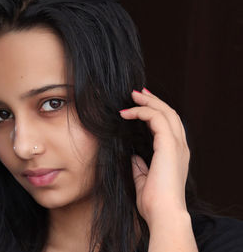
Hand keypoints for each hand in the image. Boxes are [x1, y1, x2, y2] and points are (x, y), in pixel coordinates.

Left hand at [119, 88, 189, 227]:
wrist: (163, 214)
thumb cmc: (154, 202)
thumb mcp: (144, 180)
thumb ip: (141, 167)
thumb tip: (134, 156)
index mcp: (175, 154)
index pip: (168, 125)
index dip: (155, 112)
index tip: (140, 104)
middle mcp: (179, 147)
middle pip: (170, 114)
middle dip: (153, 100)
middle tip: (137, 92)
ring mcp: (176, 145)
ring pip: (166, 112)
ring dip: (148, 101)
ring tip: (133, 95)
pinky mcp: (169, 145)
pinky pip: (156, 119)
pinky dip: (142, 112)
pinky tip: (127, 113)